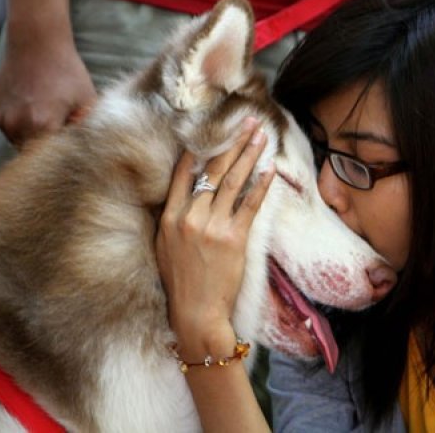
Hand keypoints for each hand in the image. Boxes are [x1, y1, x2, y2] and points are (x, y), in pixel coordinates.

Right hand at [0, 32, 95, 146]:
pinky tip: (35, 107)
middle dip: (51, 147)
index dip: (67, 152)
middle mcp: (17, 126)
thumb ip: (87, 130)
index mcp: (42, 125)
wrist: (36, 43)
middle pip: (37, 154)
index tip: (76, 146)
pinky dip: (23, 126)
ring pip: (22, 144)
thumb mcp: (87, 101)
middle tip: (65, 129)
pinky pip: (12, 130)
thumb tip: (91, 150)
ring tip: (50, 115)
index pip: (55, 156)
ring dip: (36, 138)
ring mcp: (4, 120)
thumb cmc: (67, 71)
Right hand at [156, 118, 275, 357]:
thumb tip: (184, 192)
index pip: (184, 172)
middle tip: (248, 120)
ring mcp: (213, 226)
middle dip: (232, 141)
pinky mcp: (234, 238)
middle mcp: (190, 216)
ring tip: (262, 135)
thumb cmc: (181, 282)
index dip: (201, 147)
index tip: (214, 128)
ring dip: (249, 154)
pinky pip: (250, 204)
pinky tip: (270, 169)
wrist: (196, 313)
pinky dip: (261, 185)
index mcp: (170, 216)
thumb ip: (172, 217)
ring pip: (233, 180)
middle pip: (213, 169)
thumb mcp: (164, 246)